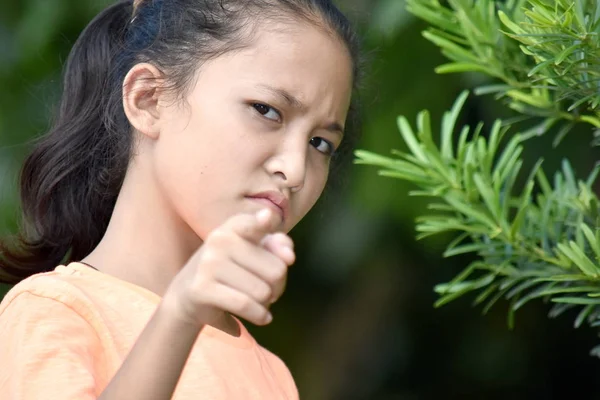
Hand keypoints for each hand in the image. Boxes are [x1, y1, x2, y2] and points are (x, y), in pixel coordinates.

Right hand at [164, 209, 294, 327]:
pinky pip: (245, 305)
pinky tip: (263, 317)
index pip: (257, 222)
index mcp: (233, 227)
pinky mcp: (203, 288)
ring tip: (259, 302)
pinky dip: (259, 315)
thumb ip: (276, 247)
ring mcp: (209, 263)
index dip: (265, 222)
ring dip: (267, 303)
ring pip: (262, 291)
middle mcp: (220, 240)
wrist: (188, 295)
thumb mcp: (251, 253)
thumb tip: (289, 256)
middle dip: (278, 286)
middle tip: (267, 289)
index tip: (268, 219)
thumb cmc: (229, 271)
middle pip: (276, 270)